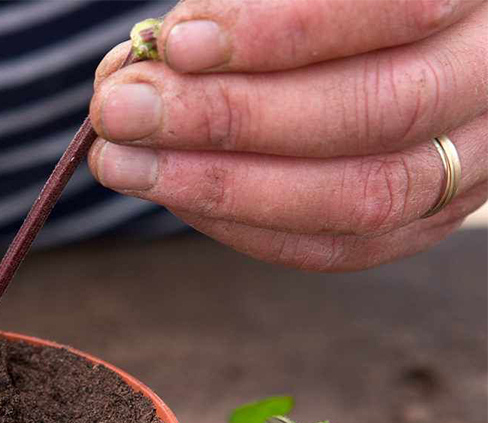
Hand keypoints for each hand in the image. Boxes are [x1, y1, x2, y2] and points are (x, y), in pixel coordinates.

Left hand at [89, 0, 486, 270]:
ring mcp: (474, 161)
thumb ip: (247, 7)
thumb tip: (145, 64)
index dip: (280, 32)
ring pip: (365, 196)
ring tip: (126, 163)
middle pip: (379, 113)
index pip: (396, 7)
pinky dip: (250, 228)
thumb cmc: (332, 8)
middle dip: (230, 119)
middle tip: (121, 111)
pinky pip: (345, 247)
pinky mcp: (429, 217)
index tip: (178, 41)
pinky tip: (176, 197)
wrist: (406, 42)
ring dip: (225, 187)